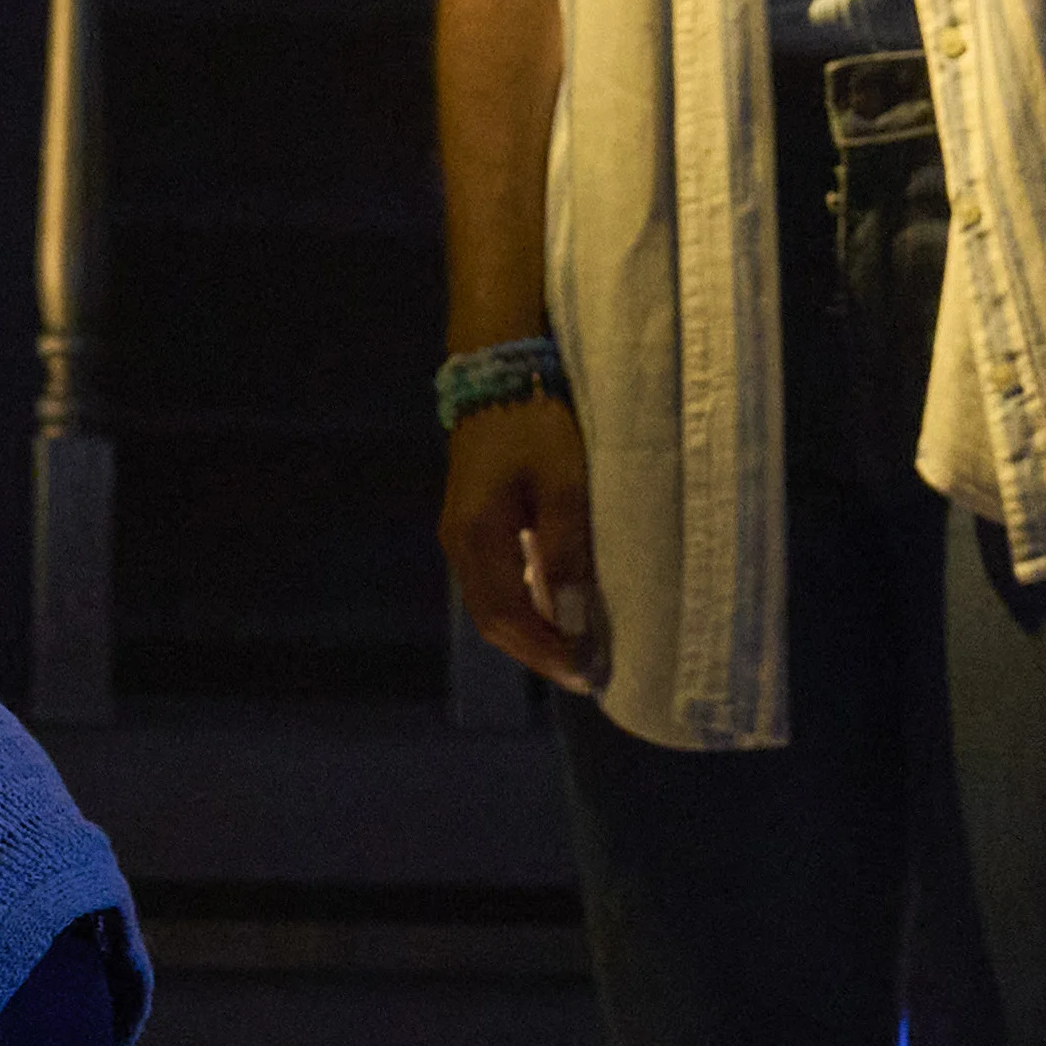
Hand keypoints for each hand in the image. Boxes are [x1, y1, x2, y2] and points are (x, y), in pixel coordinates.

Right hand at [436, 387, 603, 696]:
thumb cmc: (535, 424)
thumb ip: (565, 552)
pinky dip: (523, 605)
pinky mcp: (474, 521)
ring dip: (530, 631)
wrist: (499, 370)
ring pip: (492, 603)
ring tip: (571, 652)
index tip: (586, 675)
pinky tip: (553, 610)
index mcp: (477, 539)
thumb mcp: (564, 485)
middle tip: (582, 674)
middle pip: (493, 620)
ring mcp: (462, 533)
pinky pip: (496, 581)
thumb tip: (570, 619)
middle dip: (537, 651)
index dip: (546, 651)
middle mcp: (460, 544)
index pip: (508, 618)